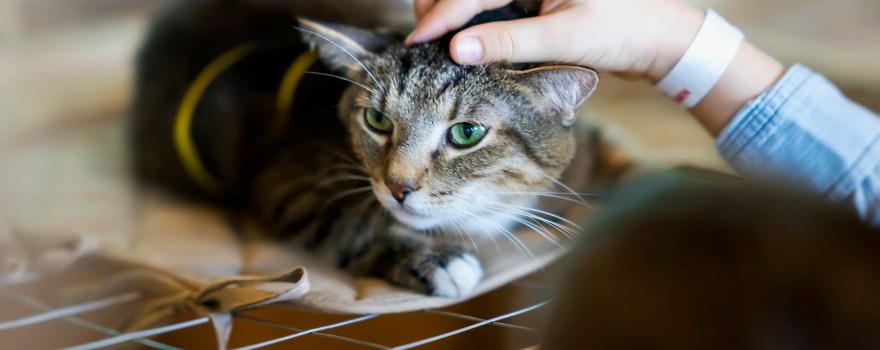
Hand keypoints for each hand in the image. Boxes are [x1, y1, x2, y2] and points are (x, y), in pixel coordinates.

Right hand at [408, 0, 784, 135]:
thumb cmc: (625, 31)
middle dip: (441, 8)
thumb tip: (458, 51)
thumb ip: (510, 42)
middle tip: (421, 41)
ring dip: (455, 16)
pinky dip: (476, 23)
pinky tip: (466, 44)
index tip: (417, 41)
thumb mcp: (566, 36)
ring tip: (436, 42)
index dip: (442, 15)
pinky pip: (494, 8)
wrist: (662, 41)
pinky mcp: (535, 1)